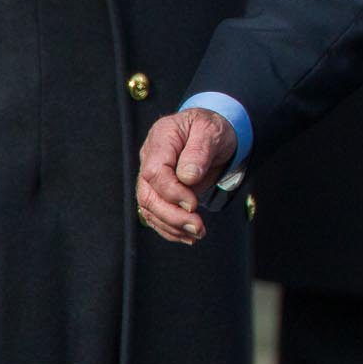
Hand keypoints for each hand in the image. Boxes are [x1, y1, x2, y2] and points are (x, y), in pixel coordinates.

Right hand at [135, 108, 238, 244]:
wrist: (214, 131)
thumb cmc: (213, 127)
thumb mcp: (212, 131)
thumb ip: (199, 151)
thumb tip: (187, 177)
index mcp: (161, 139)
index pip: (154, 172)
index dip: (171, 192)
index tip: (193, 204)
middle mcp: (151, 158)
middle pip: (148, 195)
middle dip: (172, 216)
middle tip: (197, 227)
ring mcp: (153, 176)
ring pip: (150, 208)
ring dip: (172, 226)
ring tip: (197, 233)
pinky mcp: (160, 190)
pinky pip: (157, 213)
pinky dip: (170, 228)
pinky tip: (187, 236)